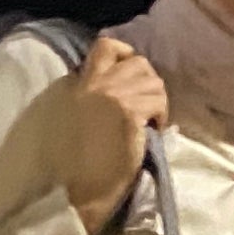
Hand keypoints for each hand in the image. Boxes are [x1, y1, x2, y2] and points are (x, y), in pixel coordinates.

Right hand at [60, 36, 167, 223]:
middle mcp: (96, 83)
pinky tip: (152, 133)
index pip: (106, 45)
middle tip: (146, 108)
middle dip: (149, 83)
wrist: (74, 189)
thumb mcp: (74, 118)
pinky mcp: (129, 113)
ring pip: (154, 81)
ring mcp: (113, 96)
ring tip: (150, 123)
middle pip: (139, 62)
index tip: (133, 80)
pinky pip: (158, 101)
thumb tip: (122, 92)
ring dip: (157, 101)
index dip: (127, 55)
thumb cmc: (72, 165)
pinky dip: (161, 116)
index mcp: (79, 84)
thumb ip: (92, 97)